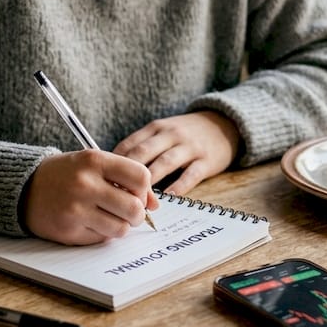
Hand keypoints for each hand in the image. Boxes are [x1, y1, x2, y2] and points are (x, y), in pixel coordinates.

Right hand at [24, 149, 158, 244]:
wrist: (24, 188)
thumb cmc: (66, 174)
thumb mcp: (93, 165)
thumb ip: (124, 178)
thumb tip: (154, 204)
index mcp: (94, 160)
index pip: (141, 176)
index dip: (144, 189)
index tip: (136, 193)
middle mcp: (85, 183)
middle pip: (134, 207)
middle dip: (137, 214)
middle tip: (127, 212)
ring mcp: (76, 208)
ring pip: (121, 228)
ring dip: (120, 226)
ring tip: (107, 217)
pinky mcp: (69, 230)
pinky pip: (102, 239)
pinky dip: (101, 234)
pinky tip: (88, 222)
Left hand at [113, 111, 240, 195]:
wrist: (223, 124)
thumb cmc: (184, 135)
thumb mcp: (162, 133)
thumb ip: (141, 148)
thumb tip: (112, 173)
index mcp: (155, 128)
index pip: (129, 145)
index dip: (113, 165)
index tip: (103, 183)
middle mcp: (170, 134)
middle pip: (143, 154)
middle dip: (127, 176)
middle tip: (115, 196)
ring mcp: (189, 146)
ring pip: (164, 163)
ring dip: (149, 183)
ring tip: (137, 202)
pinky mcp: (206, 160)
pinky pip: (190, 174)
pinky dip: (178, 186)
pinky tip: (167, 198)